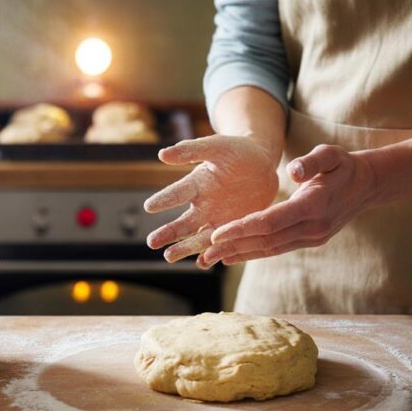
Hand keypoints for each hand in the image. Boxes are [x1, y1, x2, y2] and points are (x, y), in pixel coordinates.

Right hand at [144, 134, 281, 261]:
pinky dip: (213, 254)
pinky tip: (204, 263)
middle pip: (183, 222)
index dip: (164, 199)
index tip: (149, 207)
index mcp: (197, 183)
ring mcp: (217, 219)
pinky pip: (222, 244)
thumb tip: (162, 154)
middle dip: (168, 232)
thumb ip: (191, 150)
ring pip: (198, 238)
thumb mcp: (217, 146)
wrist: (262, 165)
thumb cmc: (237, 151)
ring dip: (185, 248)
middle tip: (152, 242)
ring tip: (169, 257)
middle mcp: (203, 205)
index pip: (177, 193)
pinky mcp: (233, 228)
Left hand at [198, 144, 378, 266]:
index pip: (272, 221)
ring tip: (210, 257)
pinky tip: (232, 256)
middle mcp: (313, 227)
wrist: (367, 185)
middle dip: (233, 246)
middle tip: (203, 251)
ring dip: (239, 253)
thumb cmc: (344, 165)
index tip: (217, 233)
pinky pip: (276, 249)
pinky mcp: (308, 240)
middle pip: (266, 240)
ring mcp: (311, 237)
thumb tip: (292, 170)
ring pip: (269, 249)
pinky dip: (253, 253)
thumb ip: (312, 160)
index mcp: (314, 205)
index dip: (243, 228)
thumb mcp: (332, 154)